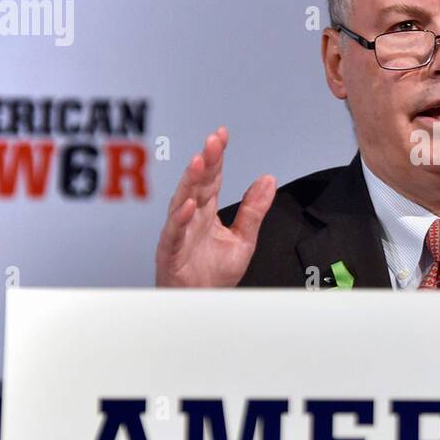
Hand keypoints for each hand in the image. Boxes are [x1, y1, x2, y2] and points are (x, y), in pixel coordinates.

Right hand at [155, 127, 276, 286]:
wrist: (201, 303)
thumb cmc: (213, 275)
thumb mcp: (243, 239)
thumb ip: (254, 210)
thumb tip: (268, 181)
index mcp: (206, 212)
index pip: (212, 178)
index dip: (216, 157)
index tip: (222, 136)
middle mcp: (191, 218)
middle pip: (197, 184)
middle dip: (205, 161)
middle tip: (213, 141)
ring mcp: (179, 233)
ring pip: (181, 202)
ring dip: (190, 182)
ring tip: (199, 163)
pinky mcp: (171, 252)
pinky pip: (174, 233)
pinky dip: (180, 219)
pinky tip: (188, 205)